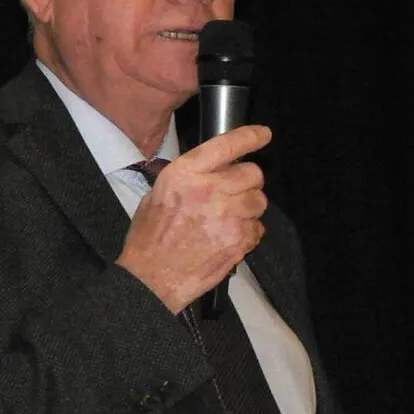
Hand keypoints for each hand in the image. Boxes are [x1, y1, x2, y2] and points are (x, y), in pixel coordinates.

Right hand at [116, 125, 271, 313]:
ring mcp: (226, 216)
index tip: (263, 134)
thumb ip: (189, 177)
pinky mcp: (238, 240)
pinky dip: (248, 233)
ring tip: (229, 219)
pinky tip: (228, 238)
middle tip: (234, 193)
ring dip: (249, 208)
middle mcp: (208, 190)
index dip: (250, 137)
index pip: (227, 146)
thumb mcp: (158, 194)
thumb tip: (214, 169)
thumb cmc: (150, 238)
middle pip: (252, 173)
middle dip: (248, 182)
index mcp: (185, 174)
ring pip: (259, 201)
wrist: (150, 279)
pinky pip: (258, 228)